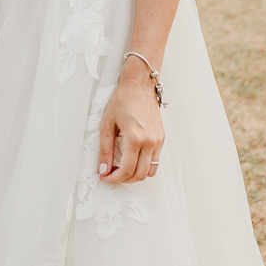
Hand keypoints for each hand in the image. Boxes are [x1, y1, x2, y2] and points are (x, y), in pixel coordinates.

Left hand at [97, 68, 163, 183]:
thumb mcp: (107, 125)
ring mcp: (158, 141)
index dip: (114, 179)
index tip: (105, 177)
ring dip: (136, 175)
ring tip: (122, 169)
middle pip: (139, 175)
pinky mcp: (162, 138)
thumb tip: (103, 169)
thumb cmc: (122, 100)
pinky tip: (133, 159)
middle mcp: (150, 142)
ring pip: (150, 171)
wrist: (140, 85)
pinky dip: (145, 166)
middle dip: (124, 179)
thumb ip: (105, 150)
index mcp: (135, 138)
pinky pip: (155, 161)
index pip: (126, 170)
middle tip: (111, 174)